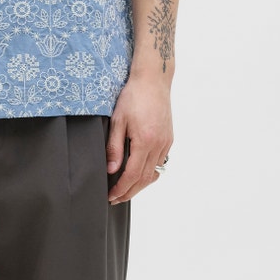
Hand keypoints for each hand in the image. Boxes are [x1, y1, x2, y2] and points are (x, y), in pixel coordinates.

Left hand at [106, 75, 172, 203]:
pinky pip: (159, 163)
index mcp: (145, 141)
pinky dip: (148, 173)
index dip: (121, 188)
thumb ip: (114, 148)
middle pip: (145, 179)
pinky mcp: (168, 139)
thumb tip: (111, 170)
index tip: (110, 195)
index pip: (132, 175)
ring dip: (139, 185)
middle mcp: (159, 145)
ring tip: (125, 190)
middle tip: (115, 199)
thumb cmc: (133, 97)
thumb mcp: (118, 121)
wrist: (153, 81)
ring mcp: (166, 143)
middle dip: (129, 192)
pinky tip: (138, 174)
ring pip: (154, 173)